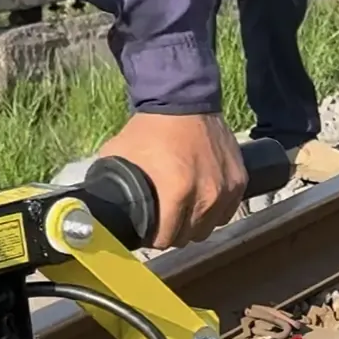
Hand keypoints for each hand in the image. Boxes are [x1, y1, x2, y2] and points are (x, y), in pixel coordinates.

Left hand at [97, 113, 245, 249]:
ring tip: (183, 209)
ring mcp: (226, 189)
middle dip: (174, 231)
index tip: (148, 230)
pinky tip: (201, 199)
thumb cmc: (150, 129)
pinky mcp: (239, 181)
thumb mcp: (120, 157)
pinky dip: (214, 211)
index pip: (166, 238)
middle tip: (164, 219)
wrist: (183, 100)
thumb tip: (99, 212)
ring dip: (195, 223)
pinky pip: (226, 213)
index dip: (153, 237)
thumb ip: (111, 187)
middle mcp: (206, 194)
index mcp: (177, 191)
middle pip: (188, 237)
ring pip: (208, 228)